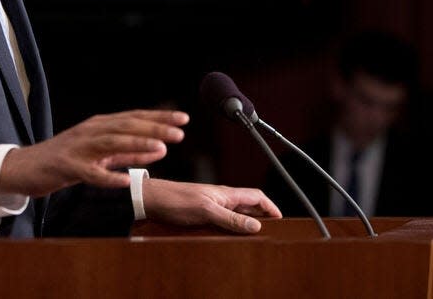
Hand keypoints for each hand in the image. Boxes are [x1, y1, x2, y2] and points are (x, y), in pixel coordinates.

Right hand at [0, 109, 187, 197]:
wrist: (25, 167)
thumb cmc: (66, 160)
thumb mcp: (101, 154)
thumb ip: (128, 153)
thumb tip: (159, 149)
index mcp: (100, 125)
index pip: (135, 117)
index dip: (159, 116)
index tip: (184, 118)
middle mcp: (91, 131)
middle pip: (127, 126)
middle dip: (155, 127)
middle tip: (181, 131)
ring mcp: (78, 148)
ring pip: (112, 143)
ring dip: (137, 144)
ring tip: (161, 147)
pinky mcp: (67, 167)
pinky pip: (90, 173)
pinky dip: (108, 177)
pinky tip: (125, 182)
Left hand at [142, 178, 281, 233]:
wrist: (152, 199)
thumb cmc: (176, 200)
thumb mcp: (206, 211)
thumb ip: (231, 218)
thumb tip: (256, 225)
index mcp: (227, 194)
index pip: (257, 196)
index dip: (270, 207)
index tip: (281, 220)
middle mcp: (221, 198)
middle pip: (248, 206)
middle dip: (261, 217)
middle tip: (269, 232)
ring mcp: (211, 205)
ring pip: (236, 214)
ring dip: (245, 224)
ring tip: (252, 238)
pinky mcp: (201, 213)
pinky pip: (223, 220)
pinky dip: (230, 228)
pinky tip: (229, 238)